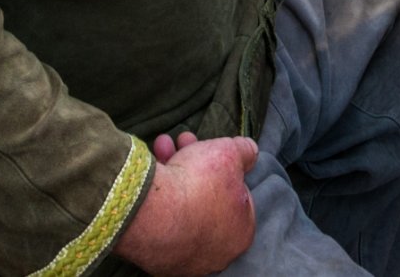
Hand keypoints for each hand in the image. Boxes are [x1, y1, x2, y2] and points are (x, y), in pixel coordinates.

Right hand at [114, 134, 256, 276]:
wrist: (150, 212)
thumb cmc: (200, 184)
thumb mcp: (230, 154)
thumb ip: (245, 151)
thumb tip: (249, 151)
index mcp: (240, 234)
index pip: (239, 197)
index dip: (227, 169)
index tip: (214, 153)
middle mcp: (214, 253)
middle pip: (207, 197)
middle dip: (196, 164)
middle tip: (184, 140)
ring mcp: (182, 258)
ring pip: (180, 206)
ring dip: (172, 169)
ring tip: (163, 143)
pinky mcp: (153, 256)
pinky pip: (158, 219)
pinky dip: (155, 193)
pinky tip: (149, 168)